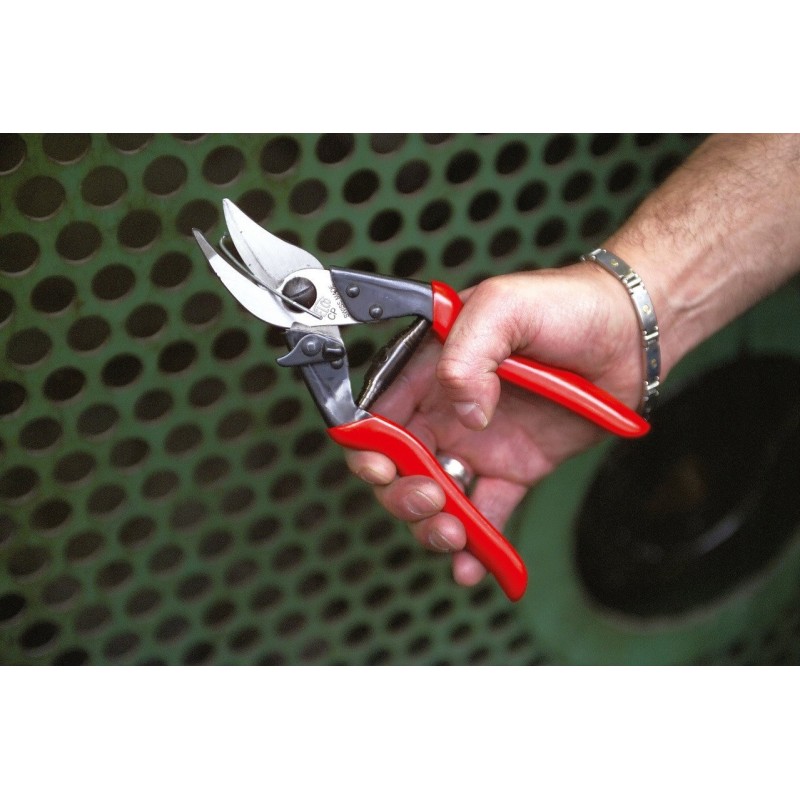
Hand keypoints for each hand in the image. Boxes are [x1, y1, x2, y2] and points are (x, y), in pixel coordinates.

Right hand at [345, 261, 645, 586]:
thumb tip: (462, 415)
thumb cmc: (567, 305)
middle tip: (433, 499)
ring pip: (437, 498)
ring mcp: (480, 443)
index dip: (369, 449)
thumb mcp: (504, 307)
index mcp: (430, 371)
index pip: (378, 418)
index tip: (383, 470)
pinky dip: (478, 546)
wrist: (632, 333)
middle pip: (399, 468)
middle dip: (403, 496)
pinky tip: (474, 566)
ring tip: (456, 537)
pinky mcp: (515, 469)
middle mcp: (447, 411)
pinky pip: (487, 513)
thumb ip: (465, 355)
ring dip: (434, 527)